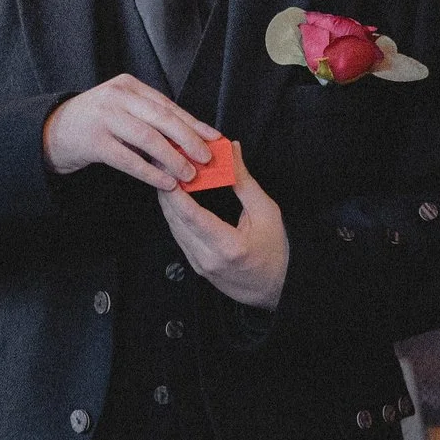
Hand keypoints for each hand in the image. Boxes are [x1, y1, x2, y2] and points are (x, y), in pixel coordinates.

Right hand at [41, 74, 221, 190]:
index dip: (193, 123)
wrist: (52, 131)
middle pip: (162, 119)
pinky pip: (128, 159)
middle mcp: (117, 97)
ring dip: (173, 158)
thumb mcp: (121, 109)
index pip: (168, 105)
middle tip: (206, 157)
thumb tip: (189, 140)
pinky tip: (166, 182)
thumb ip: (148, 118)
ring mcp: (104, 118)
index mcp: (128, 86)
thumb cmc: (94, 123)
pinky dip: (150, 172)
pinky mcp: (93, 141)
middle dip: (188, 139)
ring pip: (148, 138)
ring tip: (189, 174)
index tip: (214, 138)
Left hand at [158, 141, 288, 310]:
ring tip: (167, 177)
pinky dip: (175, 216)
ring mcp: (200, 265)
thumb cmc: (276, 251)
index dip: (175, 191)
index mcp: (228, 246)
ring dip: (168, 202)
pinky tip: (175, 199)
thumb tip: (232, 151)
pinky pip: (179, 237)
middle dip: (166, 191)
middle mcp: (208, 258)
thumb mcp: (266, 212)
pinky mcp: (196, 266)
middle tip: (162, 165)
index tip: (167, 169)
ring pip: (173, 228)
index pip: (191, 215)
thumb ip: (244, 182)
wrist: (276, 288)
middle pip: (176, 220)